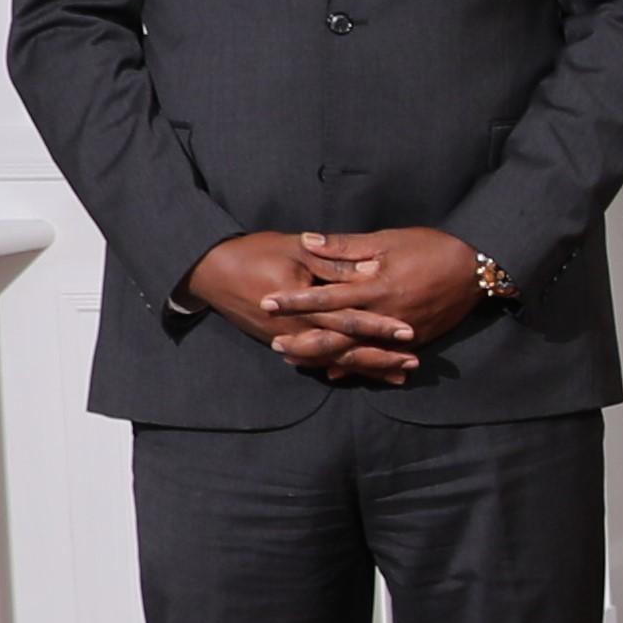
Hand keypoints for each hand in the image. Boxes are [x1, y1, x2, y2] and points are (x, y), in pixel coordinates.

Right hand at [187, 230, 418, 382]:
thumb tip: (369, 268)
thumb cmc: (254, 252)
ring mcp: (286, 339)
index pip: (347, 317)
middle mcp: (294, 328)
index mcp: (301, 303)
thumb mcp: (296, 248)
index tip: (408, 331)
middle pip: (344, 348)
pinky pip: (315, 359)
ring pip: (332, 359)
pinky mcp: (280, 341)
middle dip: (379, 357)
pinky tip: (360, 373)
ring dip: (365, 367)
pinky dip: (340, 366)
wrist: (209, 269)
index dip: (378, 325)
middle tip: (413, 362)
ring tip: (399, 373)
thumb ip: (332, 260)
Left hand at [275, 227, 494, 359]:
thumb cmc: (432, 248)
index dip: (295, 300)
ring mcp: (402, 332)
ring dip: (325, 357)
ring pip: (356, 351)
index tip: (268, 303)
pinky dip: (357, 364)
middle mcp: (386, 315)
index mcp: (376, 287)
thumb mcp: (388, 240)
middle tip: (274, 345)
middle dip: (304, 340)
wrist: (478, 270)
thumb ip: (346, 245)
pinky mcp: (416, 339)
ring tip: (297, 361)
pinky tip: (335, 370)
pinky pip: (380, 356)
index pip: (326, 296)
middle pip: (337, 334)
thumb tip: (308, 241)